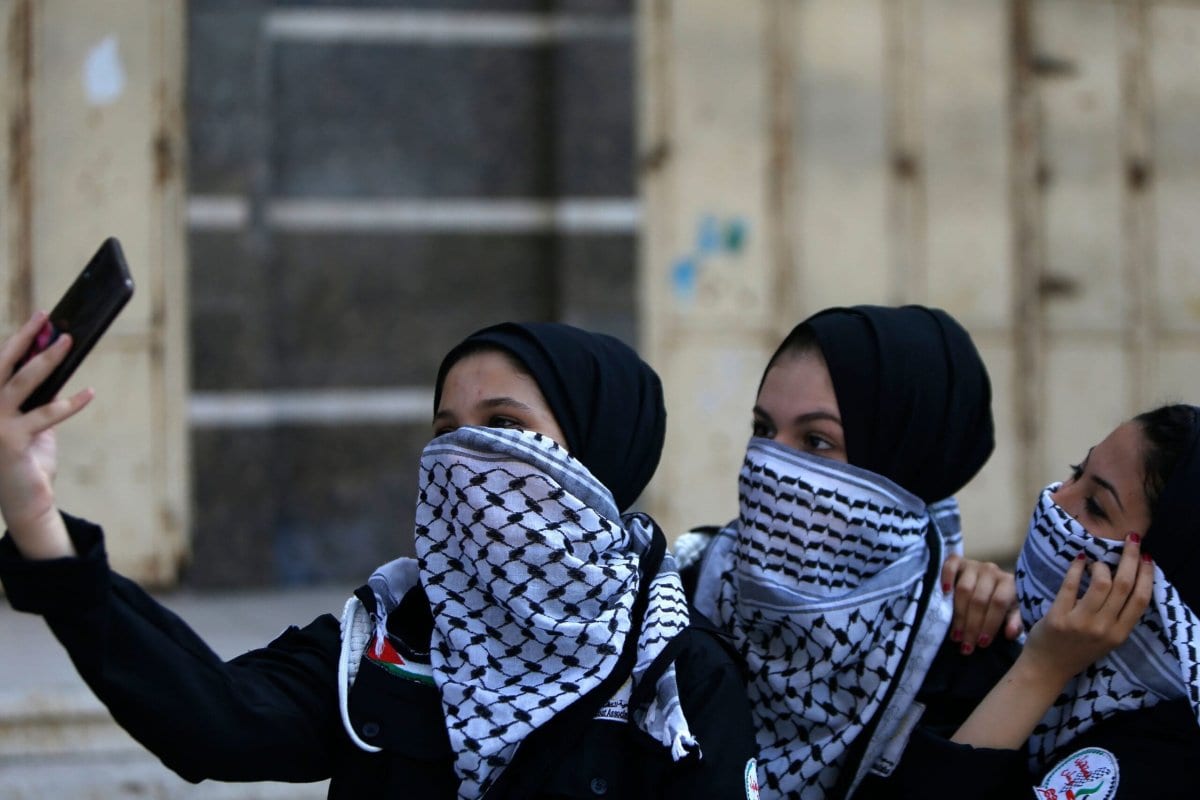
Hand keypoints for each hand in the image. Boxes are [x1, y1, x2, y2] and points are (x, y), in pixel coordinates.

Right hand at [0, 312, 93, 557]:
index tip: (38, 321)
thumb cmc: (28, 458)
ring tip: (68, 341)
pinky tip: (89, 393)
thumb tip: (53, 362)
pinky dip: (71, 403)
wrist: (26, 500)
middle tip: (46, 317)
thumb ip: (36, 396)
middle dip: (24, 338)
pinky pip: (46, 414)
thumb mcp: (32, 421)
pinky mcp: (11, 442)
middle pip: (0, 365)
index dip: (16, 340)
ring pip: (22, 382)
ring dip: (47, 359)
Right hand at [941, 555, 1021, 653]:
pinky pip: (950, 566)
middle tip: (966, 645)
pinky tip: (945, 594)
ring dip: (959, 614)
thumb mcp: (1012, 612)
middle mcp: (991, 571)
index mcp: (1008, 583)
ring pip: (964, 589)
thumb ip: (1014, 622)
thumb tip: (1010, 634)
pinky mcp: (958, 561)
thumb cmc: (1001, 602)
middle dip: (972, 625)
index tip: (982, 643)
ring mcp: (973, 565)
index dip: (990, 624)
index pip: (998, 603)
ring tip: (955, 635)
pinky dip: (946, 578)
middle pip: (979, 599)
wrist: (989, 582)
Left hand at [1021, 532, 1153, 684]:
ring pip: (1101, 584)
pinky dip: (1076, 569)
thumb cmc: (1077, 650)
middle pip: (1124, 586)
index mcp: (1119, 634)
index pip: (1141, 600)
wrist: (1047, 669)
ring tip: (1096, 562)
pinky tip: (1078, 560)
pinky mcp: (1059, 617)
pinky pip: (1071, 586)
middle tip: (1131, 540)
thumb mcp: (1106, 639)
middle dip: (1129, 559)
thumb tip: (1126, 580)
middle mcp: (1104, 628)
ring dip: (1101, 566)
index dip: (1146, 576)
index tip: (1146, 557)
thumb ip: (1117, 617)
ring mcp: (1081, 623)